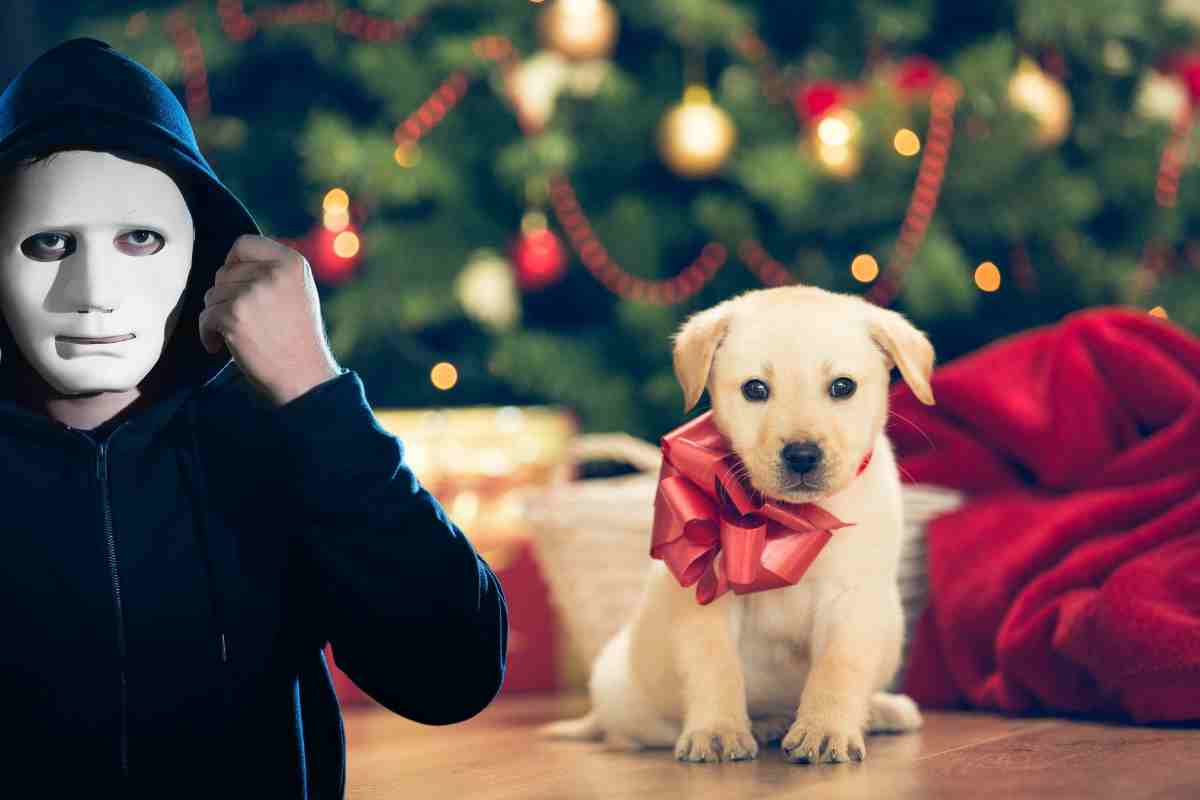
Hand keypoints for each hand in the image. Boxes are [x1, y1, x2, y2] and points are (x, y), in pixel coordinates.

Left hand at [199, 234, 340, 405]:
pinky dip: (208, 334)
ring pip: (211, 295)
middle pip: (224, 272)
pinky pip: (205, 317)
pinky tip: (221, 346)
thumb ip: (272, 271)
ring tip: (238, 334)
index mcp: (292, 262)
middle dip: (225, 296)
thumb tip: (232, 262)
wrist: (305, 377)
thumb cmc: (299, 339)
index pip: (244, 243)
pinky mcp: (234, 315)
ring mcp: (253, 293)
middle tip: (242, 319)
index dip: (233, 263)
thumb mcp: (298, 292)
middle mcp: (274, 272)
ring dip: (216, 316)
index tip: (237, 284)